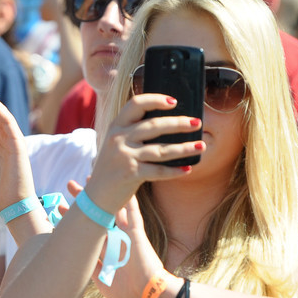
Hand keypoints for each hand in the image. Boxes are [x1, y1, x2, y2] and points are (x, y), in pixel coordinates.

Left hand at [61, 181, 168, 297]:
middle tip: (69, 185)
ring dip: (102, 194)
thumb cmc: (128, 293)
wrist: (149, 295)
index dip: (75, 219)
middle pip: (97, 214)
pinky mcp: (137, 233)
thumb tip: (74, 262)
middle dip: (83, 200)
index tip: (60, 209)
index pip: (88, 230)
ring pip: (112, 208)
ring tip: (87, 178)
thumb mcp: (103, 282)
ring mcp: (126, 234)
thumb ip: (91, 269)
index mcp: (106, 250)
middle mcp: (115, 239)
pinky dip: (127, 199)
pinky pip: (133, 212)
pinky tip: (121, 184)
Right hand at [83, 94, 202, 217]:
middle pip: (154, 125)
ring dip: (184, 148)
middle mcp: (119, 138)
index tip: (174, 101)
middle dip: (179, 123)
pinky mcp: (130, 174)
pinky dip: (175, 171)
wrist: (96, 197)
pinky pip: (158, 171)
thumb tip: (167, 123)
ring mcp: (124, 156)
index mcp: (116, 127)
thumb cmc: (112, 168)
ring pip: (161, 149)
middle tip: (197, 123)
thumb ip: (133, 132)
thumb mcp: (116, 144)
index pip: (136, 104)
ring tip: (201, 146)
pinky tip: (187, 169)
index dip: (156, 100)